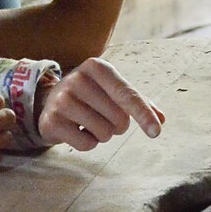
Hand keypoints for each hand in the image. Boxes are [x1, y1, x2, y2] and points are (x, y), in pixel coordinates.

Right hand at [37, 58, 165, 151]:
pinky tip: (76, 130)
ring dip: (102, 135)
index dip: (143, 114)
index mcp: (97, 67)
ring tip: (88, 122)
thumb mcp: (113, 91)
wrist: (49, 101)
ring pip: (103, 134)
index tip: (156, 131)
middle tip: (101, 116)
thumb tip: (161, 119)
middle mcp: (78, 79)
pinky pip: (86, 144)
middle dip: (117, 125)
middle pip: (119, 119)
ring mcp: (61, 99)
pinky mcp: (51, 121)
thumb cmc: (91, 96)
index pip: (127, 94)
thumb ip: (139, 102)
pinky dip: (87, 143)